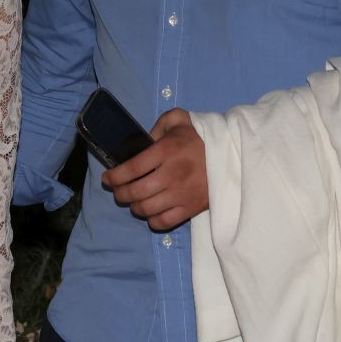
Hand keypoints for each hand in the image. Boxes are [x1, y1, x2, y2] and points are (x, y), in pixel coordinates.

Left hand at [101, 108, 207, 230]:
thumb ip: (158, 125)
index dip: (114, 176)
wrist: (233, 155)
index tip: (107, 178)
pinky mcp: (191, 208)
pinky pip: (164, 222)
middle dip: (120, 193)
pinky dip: (152, 220)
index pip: (132, 168)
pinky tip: (151, 212)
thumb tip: (143, 141)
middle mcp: (172, 174)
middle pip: (135, 192)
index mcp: (167, 151)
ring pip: (146, 209)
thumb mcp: (179, 119)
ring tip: (133, 201)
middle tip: (117, 190)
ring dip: (134, 207)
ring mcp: (181, 194)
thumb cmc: (201, 137)